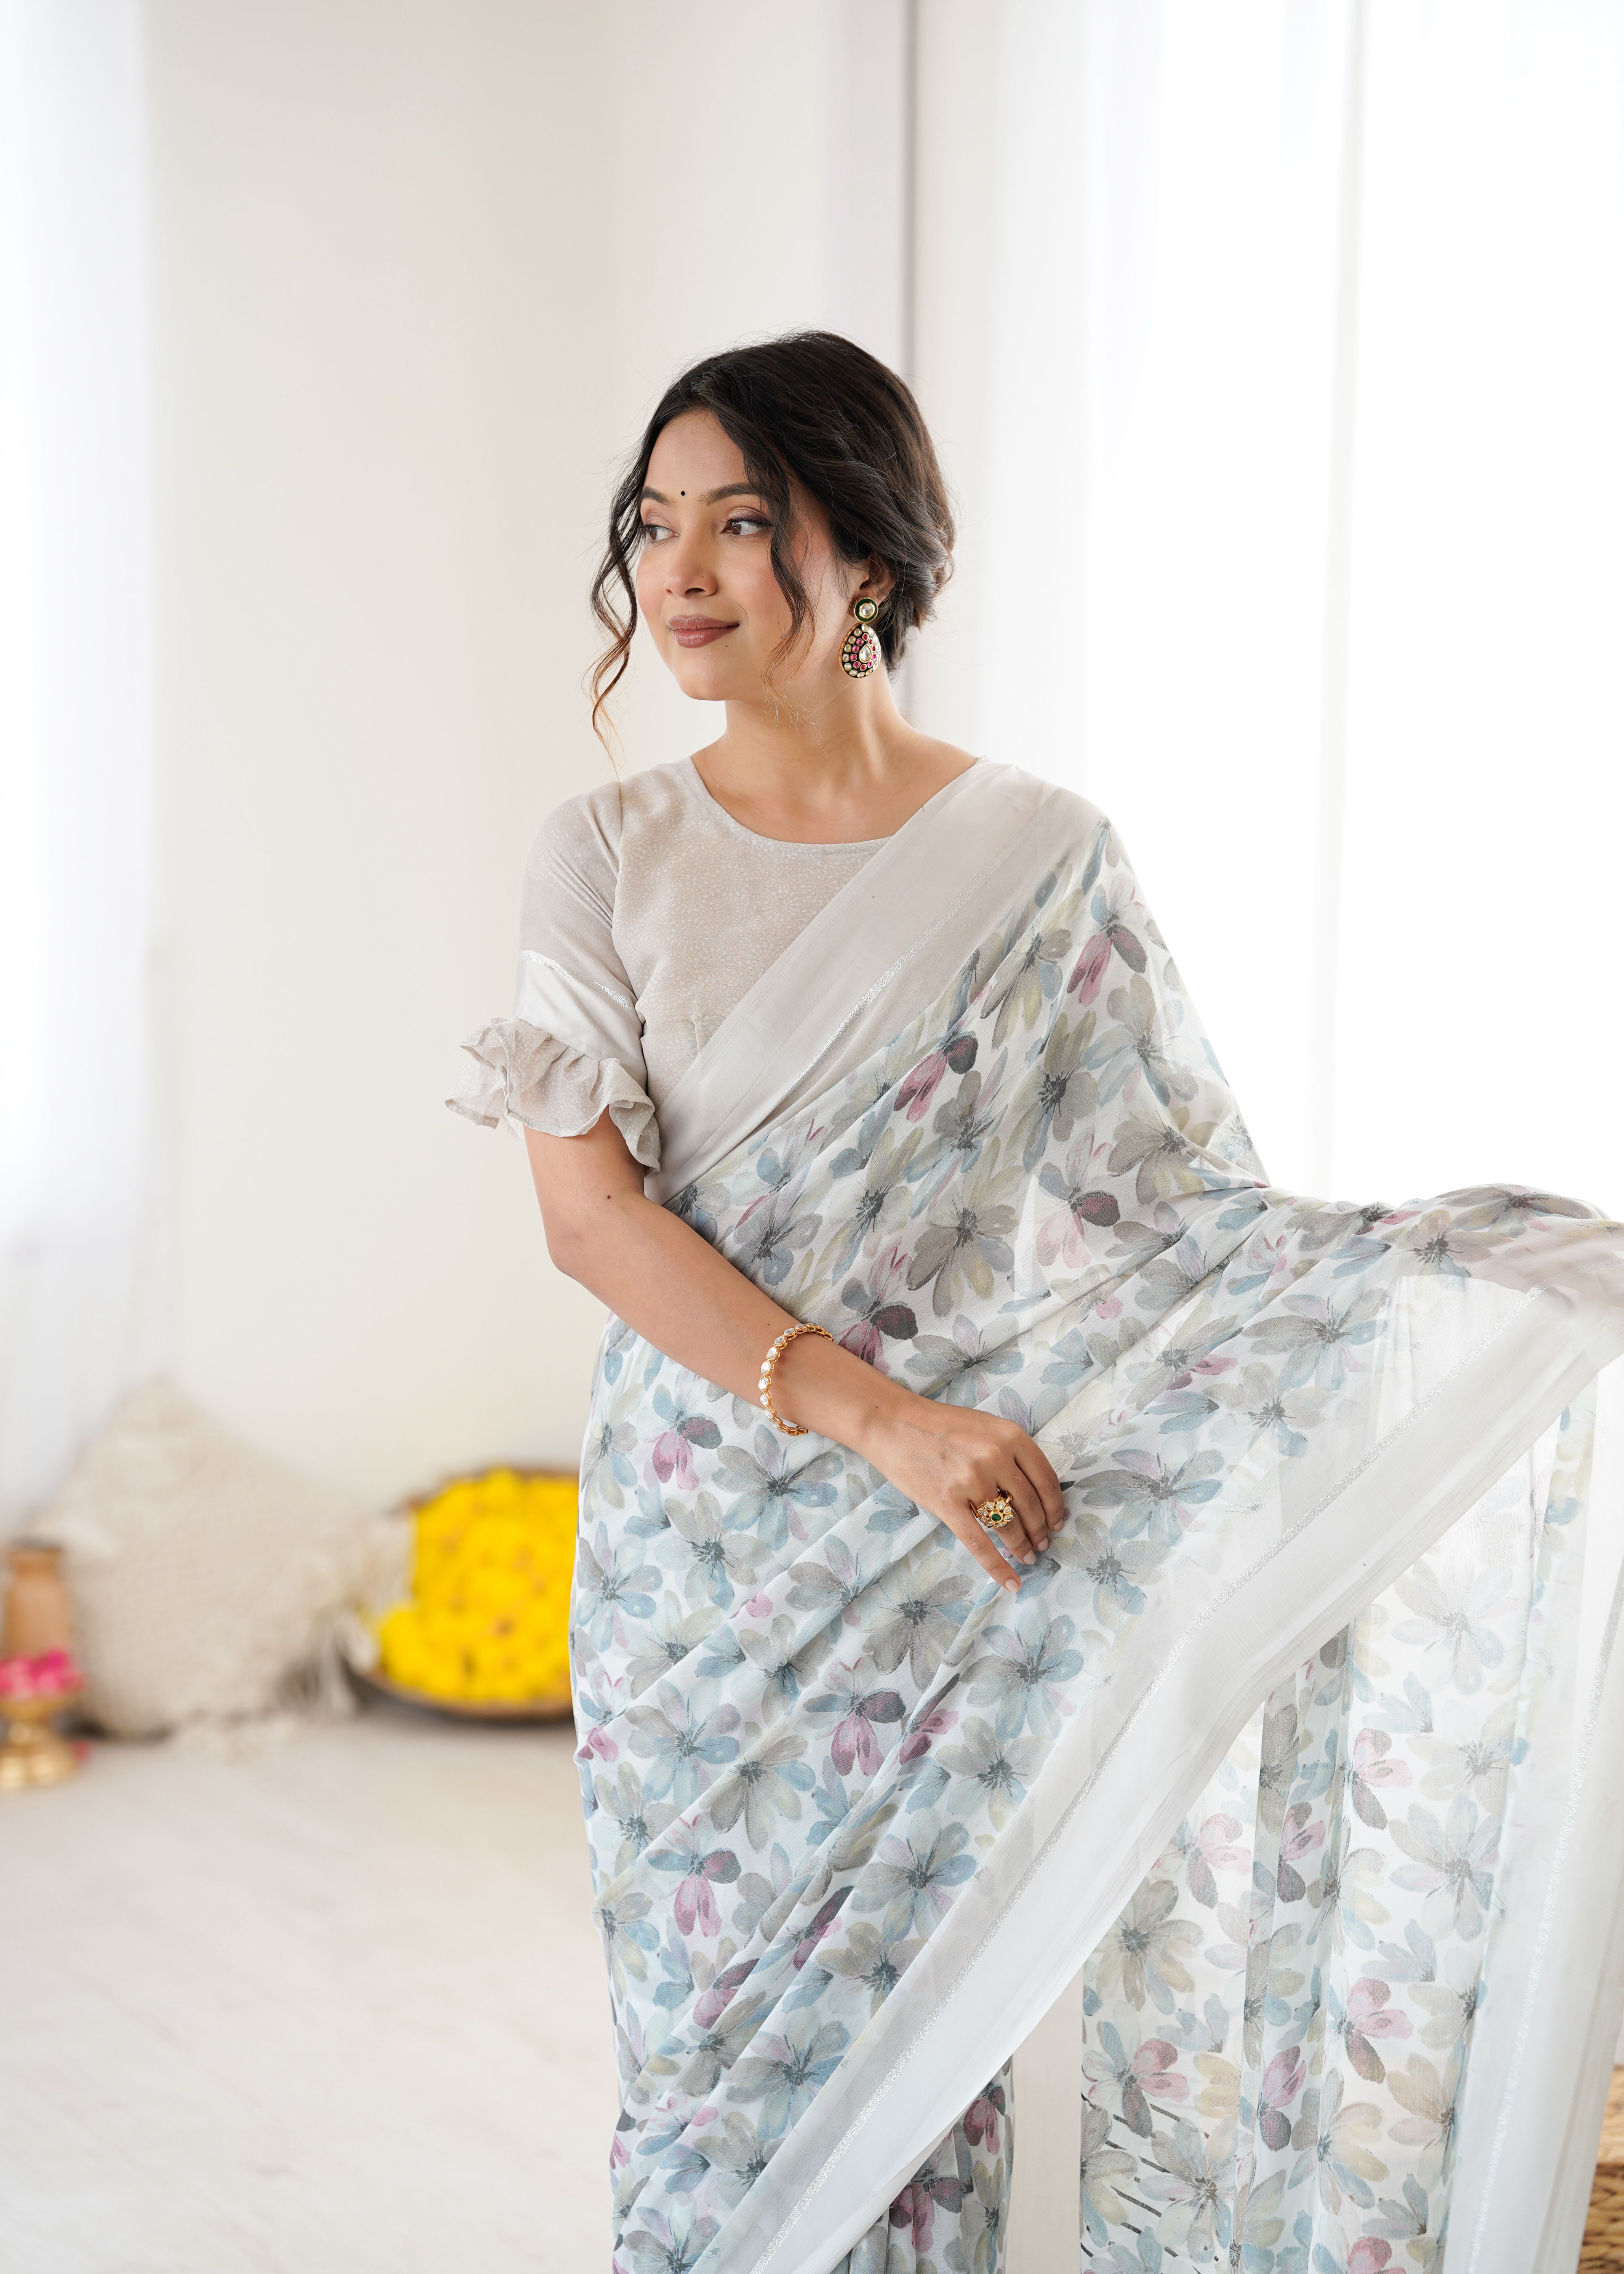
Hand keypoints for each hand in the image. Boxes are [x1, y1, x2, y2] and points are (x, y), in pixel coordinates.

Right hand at [852, 1383, 1065, 1593]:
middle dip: (1040, 1530)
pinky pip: (978, 1542)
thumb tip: (1035, 1489)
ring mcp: (971, 1480)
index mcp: (1010, 1436)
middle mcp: (995, 1457)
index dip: (1055, 1506)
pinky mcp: (947, 1502)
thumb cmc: (939, 1425)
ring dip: (1022, 1546)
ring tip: (1028, 1556)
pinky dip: (997, 1566)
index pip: (1046, 1479)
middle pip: (1030, 1505)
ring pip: (1008, 1525)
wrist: (892, 1423)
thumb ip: (1011, 1451)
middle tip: (1043, 1544)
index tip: (1057, 1521)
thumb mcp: (986, 1426)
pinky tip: (1010, 1581)